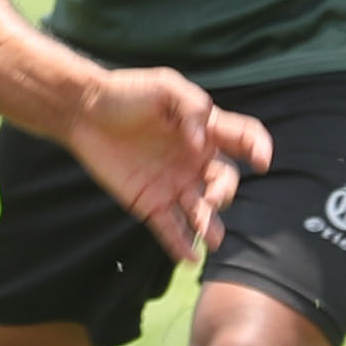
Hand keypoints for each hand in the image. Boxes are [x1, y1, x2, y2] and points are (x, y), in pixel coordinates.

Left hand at [64, 68, 270, 264]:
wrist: (83, 111)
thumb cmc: (126, 93)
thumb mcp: (165, 87)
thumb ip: (191, 108)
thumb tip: (202, 143)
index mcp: (204, 130)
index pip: (243, 139)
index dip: (258, 148)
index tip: (261, 161)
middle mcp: (194, 161)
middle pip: (225, 183)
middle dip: (223, 194)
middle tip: (210, 198)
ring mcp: (173, 184)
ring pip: (201, 212)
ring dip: (209, 225)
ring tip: (210, 237)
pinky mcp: (149, 202)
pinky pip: (170, 229)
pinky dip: (181, 245)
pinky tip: (189, 259)